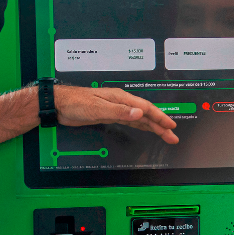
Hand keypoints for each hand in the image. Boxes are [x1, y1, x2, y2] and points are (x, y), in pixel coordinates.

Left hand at [54, 86, 179, 143]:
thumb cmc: (76, 102)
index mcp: (121, 98)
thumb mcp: (98, 108)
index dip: (159, 117)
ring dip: (153, 126)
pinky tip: (146, 128)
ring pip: (140, 118)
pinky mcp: (110, 115)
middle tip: (172, 136)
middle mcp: (121, 102)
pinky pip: (131, 120)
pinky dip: (141, 125)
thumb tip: (139, 113)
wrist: (60, 105)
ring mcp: (116, 109)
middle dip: (161, 125)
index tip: (170, 126)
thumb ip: (119, 111)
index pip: (145, 108)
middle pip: (146, 114)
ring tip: (165, 135)